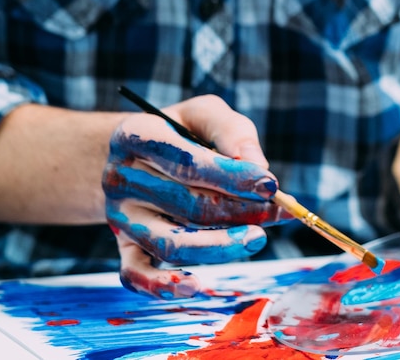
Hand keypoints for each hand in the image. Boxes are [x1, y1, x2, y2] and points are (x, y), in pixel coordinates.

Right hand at [102, 95, 286, 298]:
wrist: (137, 154)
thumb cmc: (179, 130)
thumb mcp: (202, 113)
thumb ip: (231, 130)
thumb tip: (258, 166)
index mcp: (137, 135)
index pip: (188, 162)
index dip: (233, 176)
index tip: (271, 185)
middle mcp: (121, 177)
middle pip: (187, 205)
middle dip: (240, 211)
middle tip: (279, 212)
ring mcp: (120, 215)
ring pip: (171, 243)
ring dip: (220, 247)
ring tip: (257, 238)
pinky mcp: (123, 245)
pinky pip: (136, 275)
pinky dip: (164, 285)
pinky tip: (197, 286)